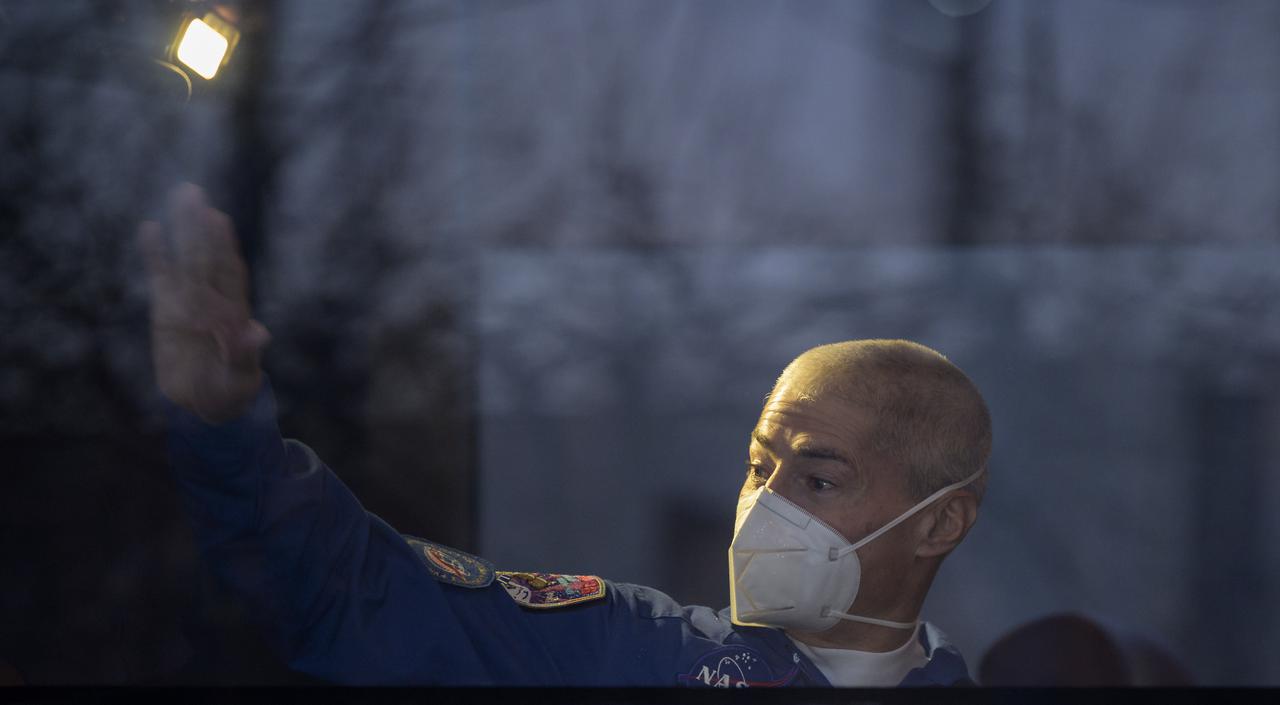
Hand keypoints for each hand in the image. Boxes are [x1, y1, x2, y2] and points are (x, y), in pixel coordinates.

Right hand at [138, 183, 270, 423]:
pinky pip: (161, 277)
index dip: (224, 247)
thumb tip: (260, 333)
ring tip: (182, 194)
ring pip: (186, 259)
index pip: (229, 274)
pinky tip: (150, 227)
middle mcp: (213, 301)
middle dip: (200, 226)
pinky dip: (156, 255)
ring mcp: (190, 301)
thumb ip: (245, 355)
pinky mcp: (168, 309)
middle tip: (194, 191)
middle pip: (206, 257)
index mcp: (234, 314)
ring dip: (183, 228)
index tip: (219, 220)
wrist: (207, 403)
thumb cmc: (231, 391)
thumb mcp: (240, 379)